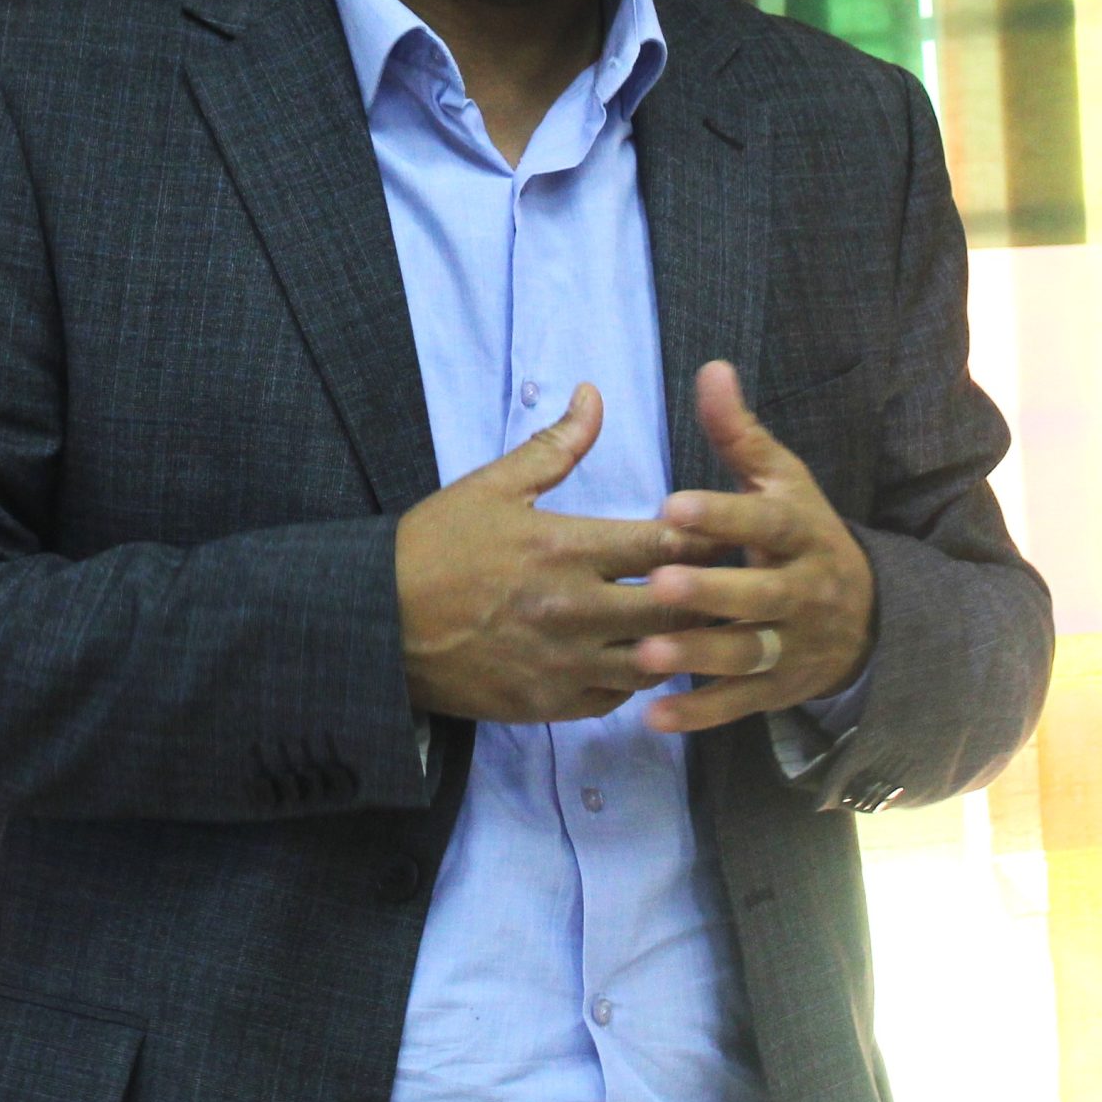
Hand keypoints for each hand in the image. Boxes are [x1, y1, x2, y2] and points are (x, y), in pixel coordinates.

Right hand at [396, 384, 723, 723]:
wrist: (376, 621)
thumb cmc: (434, 546)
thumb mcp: (491, 486)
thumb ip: (555, 446)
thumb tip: (595, 395)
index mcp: (566, 547)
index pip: (667, 543)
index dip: (704, 538)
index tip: (721, 533)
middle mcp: (574, 610)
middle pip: (676, 608)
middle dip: (706, 594)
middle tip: (725, 583)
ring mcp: (563, 665)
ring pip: (654, 660)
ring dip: (674, 643)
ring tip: (687, 625)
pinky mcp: (547, 706)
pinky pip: (615, 698)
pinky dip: (631, 678)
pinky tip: (633, 657)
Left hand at [633, 360, 875, 732]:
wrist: (869, 617)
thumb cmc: (800, 535)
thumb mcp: (783, 482)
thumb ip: (740, 434)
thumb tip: (710, 368)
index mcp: (802, 532)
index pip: (764, 522)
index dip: (721, 514)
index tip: (670, 505)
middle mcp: (803, 590)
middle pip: (758, 593)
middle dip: (709, 591)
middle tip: (656, 584)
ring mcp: (793, 645)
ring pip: (747, 653)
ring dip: (698, 657)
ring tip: (645, 655)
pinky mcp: (779, 690)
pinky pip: (739, 705)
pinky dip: (699, 713)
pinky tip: (654, 716)